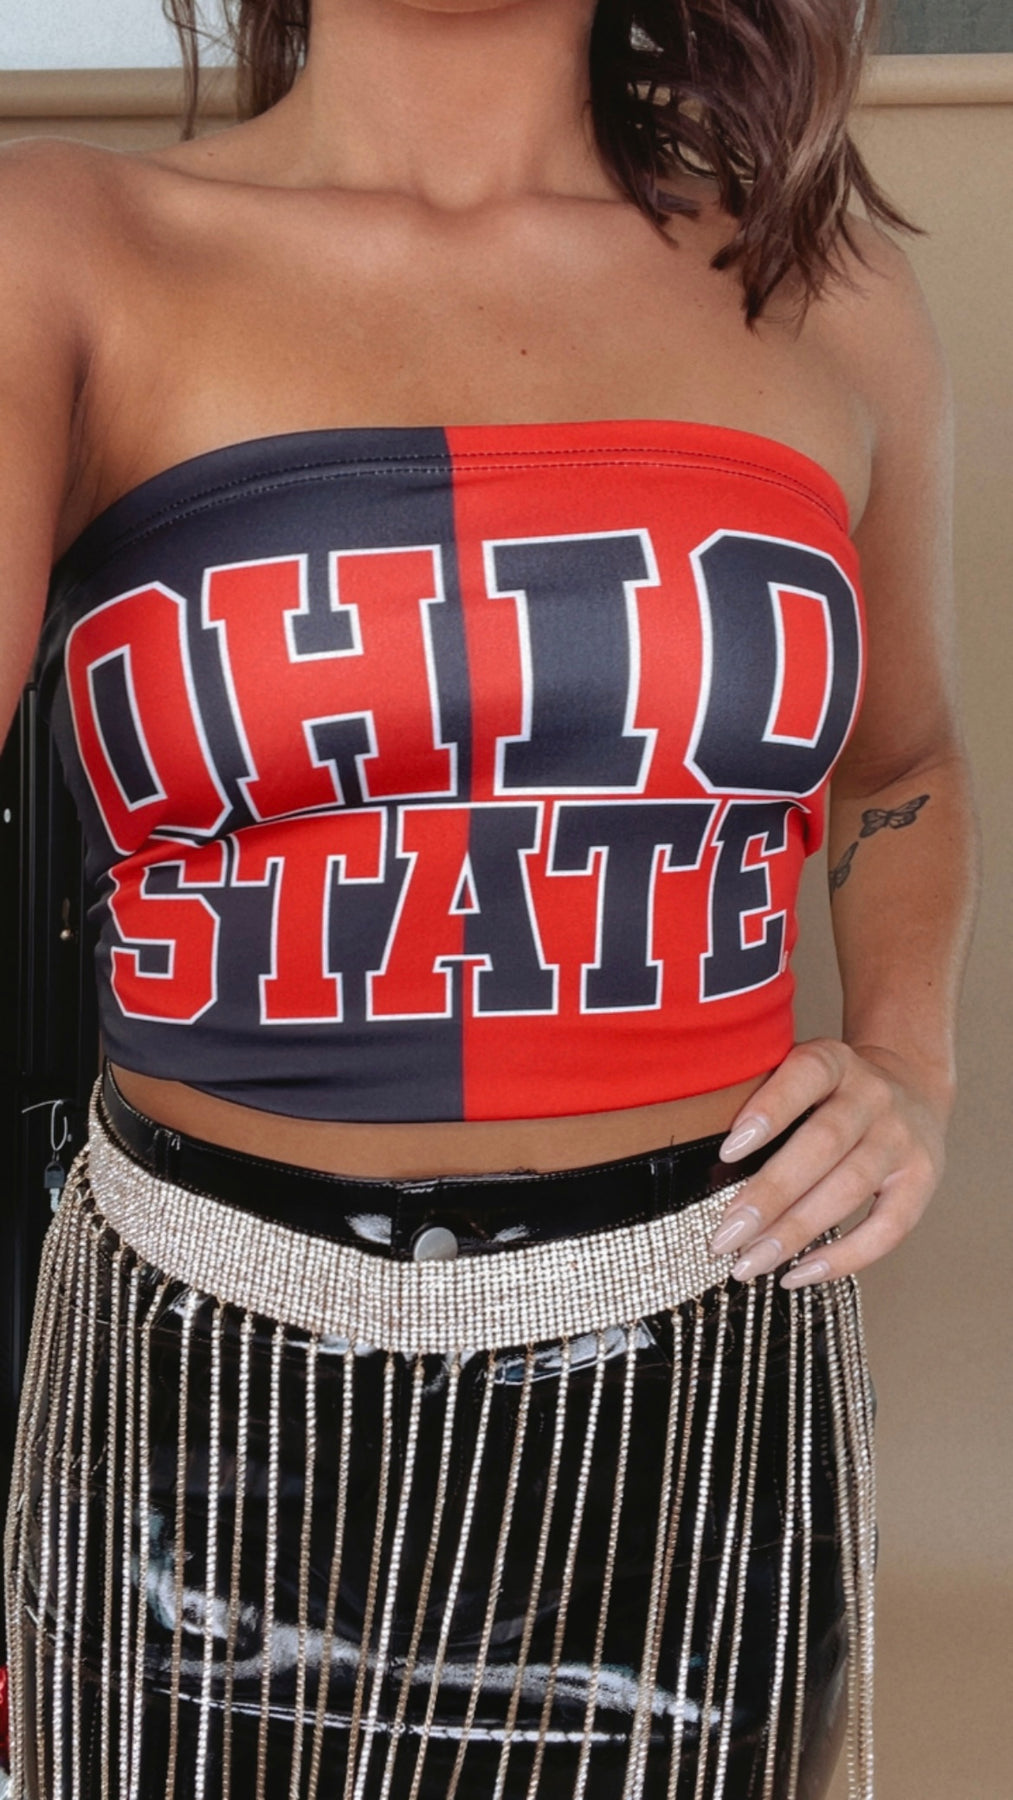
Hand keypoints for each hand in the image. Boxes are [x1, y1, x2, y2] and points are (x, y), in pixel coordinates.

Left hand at [708, 1038, 949, 1286]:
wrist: (910, 1086)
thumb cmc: (827, 1093)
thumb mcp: (798, 1074)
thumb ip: (759, 1101)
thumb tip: (695, 1165)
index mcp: (834, 1061)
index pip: (805, 1076)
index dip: (769, 1110)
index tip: (728, 1151)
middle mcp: (873, 1095)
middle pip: (823, 1144)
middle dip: (769, 1195)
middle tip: (723, 1237)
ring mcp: (902, 1139)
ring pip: (849, 1189)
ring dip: (794, 1232)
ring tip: (748, 1264)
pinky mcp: (922, 1181)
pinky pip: (887, 1228)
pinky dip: (842, 1258)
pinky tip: (797, 1274)